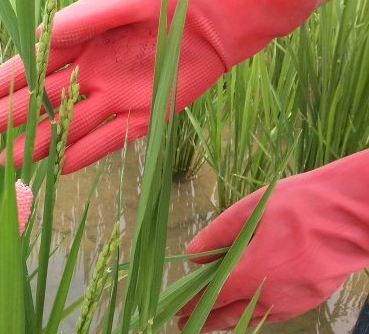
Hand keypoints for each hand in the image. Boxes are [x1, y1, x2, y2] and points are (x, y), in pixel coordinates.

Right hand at [0, 0, 322, 173]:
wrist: (221, 18)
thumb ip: (87, 17)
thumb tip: (42, 33)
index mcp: (84, 38)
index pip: (36, 62)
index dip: (6, 78)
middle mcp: (93, 70)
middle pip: (46, 98)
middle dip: (13, 115)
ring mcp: (116, 95)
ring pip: (70, 123)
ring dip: (40, 141)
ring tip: (9, 160)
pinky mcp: (144, 115)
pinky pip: (109, 139)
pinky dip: (83, 153)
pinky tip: (56, 166)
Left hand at [176, 150, 368, 332]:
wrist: (352, 215)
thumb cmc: (300, 206)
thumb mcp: (250, 210)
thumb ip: (218, 235)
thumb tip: (193, 256)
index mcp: (254, 272)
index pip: (214, 296)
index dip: (192, 304)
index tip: (177, 311)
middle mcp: (272, 296)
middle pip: (231, 315)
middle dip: (206, 320)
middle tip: (185, 323)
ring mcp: (293, 302)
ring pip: (253, 317)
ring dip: (229, 318)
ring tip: (211, 318)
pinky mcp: (308, 301)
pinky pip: (273, 313)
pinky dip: (254, 313)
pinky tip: (246, 308)